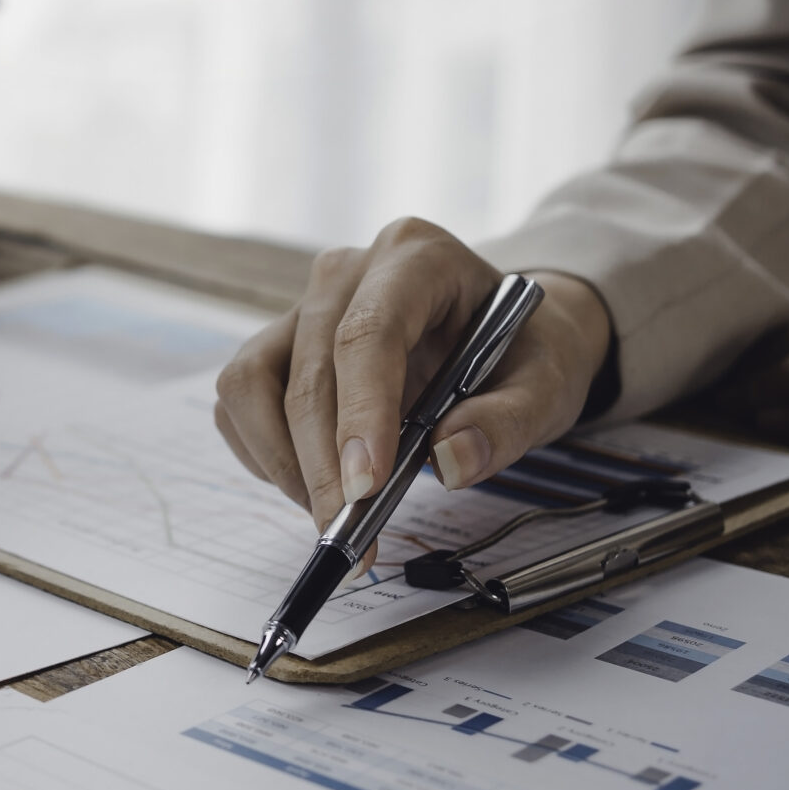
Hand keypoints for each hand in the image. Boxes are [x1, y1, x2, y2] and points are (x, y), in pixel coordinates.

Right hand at [212, 219, 614, 540]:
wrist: (504, 337)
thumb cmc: (522, 353)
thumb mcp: (548, 383)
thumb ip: (510, 421)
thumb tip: (453, 462)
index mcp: (416, 258)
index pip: (367, 332)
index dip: (360, 411)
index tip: (365, 486)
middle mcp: (345, 273)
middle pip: (309, 371)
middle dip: (321, 463)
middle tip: (347, 532)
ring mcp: (301, 307)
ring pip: (250, 384)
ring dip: (283, 461)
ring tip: (331, 513)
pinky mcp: (275, 345)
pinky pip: (240, 403)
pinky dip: (265, 454)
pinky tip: (313, 484)